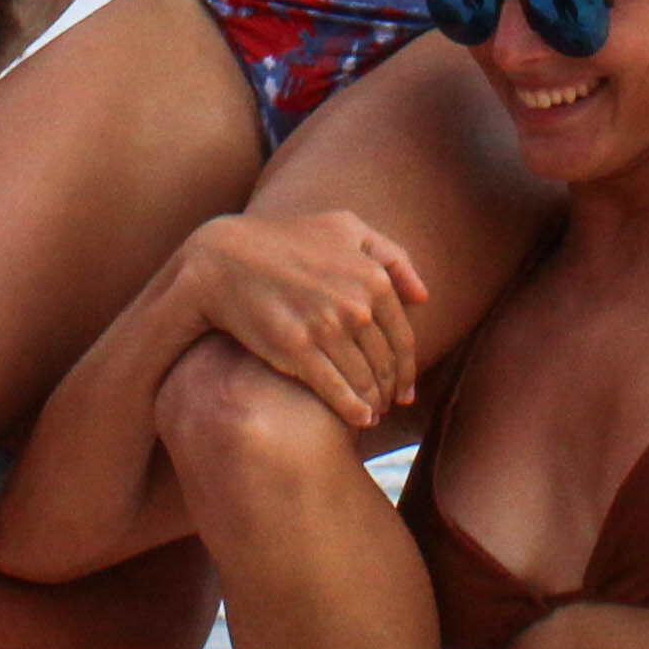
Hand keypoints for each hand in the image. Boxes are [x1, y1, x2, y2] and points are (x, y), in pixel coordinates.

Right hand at [170, 208, 430, 426]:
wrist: (225, 259)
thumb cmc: (286, 240)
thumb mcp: (344, 228)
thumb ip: (391, 255)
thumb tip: (423, 297)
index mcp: (372, 277)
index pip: (402, 339)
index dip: (406, 371)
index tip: (404, 389)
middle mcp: (356, 305)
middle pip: (384, 364)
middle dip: (389, 390)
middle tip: (387, 405)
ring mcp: (326, 328)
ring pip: (364, 381)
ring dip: (373, 403)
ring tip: (372, 414)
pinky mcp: (297, 350)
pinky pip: (337, 391)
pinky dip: (353, 411)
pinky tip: (359, 420)